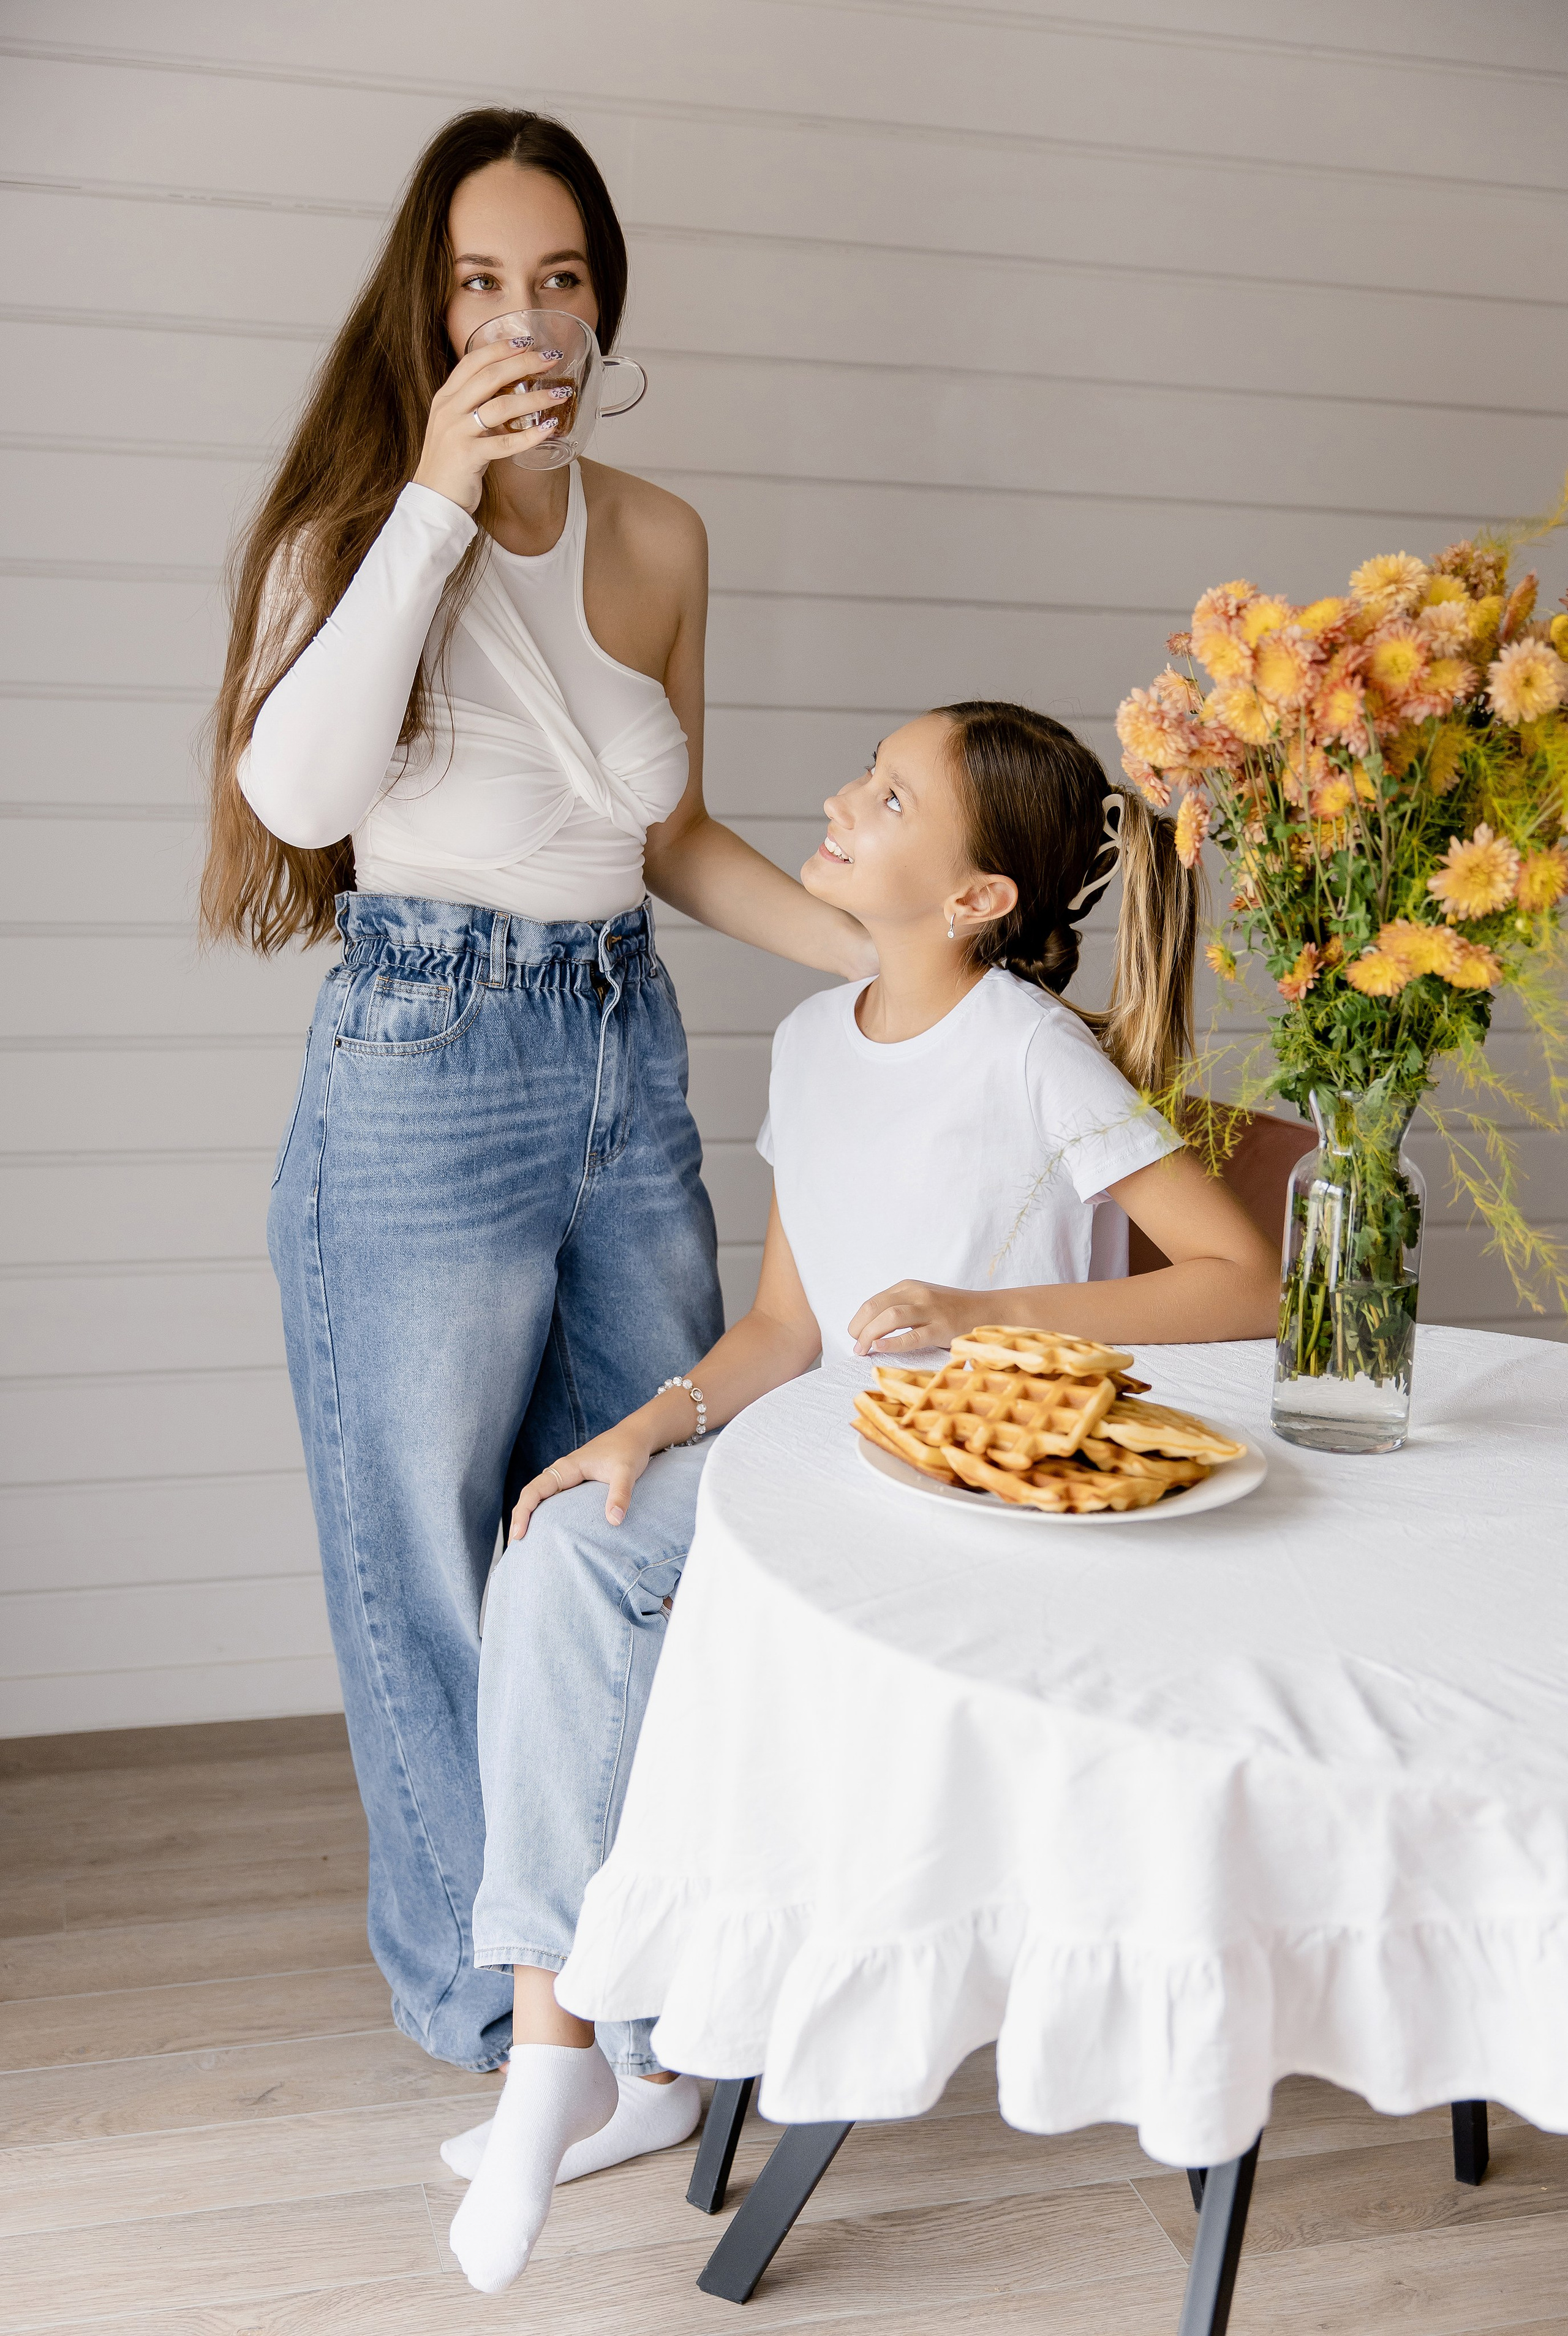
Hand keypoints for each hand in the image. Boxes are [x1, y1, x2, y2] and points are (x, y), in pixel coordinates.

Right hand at [412, 339, 572, 512]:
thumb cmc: (450, 465)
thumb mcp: (455, 427)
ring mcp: (457, 432)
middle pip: (490, 376)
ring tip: (559, 394)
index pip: (472, 361)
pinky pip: (504, 443)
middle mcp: (449, 410)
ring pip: (500, 406)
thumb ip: (472, 407)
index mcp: (445, 398)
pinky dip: (529, 436)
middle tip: (550, 359)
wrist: (433, 500)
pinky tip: (548, 429)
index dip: (499, 348)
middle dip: (523, 363)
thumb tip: (503, 390)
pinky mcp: (468, 456)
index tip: (525, 340)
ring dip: (534, 398)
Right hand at [509, 1420, 656, 1539]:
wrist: (635, 1436)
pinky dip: (542, 1512)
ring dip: (528, 1516)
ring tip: (523, 1542)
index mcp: (566, 1468)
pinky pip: (551, 1498)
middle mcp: (561, 1472)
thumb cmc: (629, 1450)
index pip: (534, 1490)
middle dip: (519, 1519)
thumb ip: (621, 1494)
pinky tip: (545, 1528)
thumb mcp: (626, 1471)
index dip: (523, 1512)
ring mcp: (567, 1477)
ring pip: (539, 1497)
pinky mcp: (574, 1483)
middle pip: (530, 1495)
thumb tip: (614, 1521)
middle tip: (515, 1546)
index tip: (519, 1534)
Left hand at [848, 1281, 989, 1356]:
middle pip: (876, 1307)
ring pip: (890, 1317)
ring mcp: (930, 1310)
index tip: (855, 1336)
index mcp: (908, 1287)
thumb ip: (900, 1307)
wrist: (988, 1310)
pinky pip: (912, 1336)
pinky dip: (892, 1342)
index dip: (858, 1319)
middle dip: (859, 1328)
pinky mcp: (942, 1328)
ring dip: (870, 1334)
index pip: (873, 1301)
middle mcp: (917, 1294)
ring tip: (863, 1350)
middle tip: (856, 1346)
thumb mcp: (923, 1300)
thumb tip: (869, 1328)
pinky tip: (879, 1348)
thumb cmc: (952, 1309)